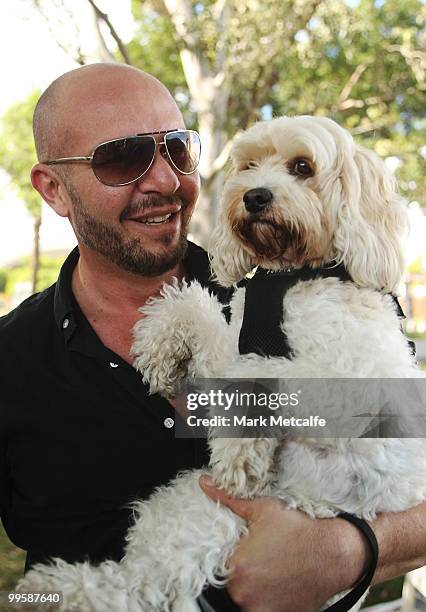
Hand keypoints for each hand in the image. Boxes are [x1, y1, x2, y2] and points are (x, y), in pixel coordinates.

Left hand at [199, 475, 368, 611]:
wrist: (333, 553)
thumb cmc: (298, 530)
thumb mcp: (261, 509)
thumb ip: (227, 499)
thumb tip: (204, 484)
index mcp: (236, 567)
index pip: (221, 562)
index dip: (235, 553)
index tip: (249, 548)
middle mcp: (244, 593)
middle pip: (232, 581)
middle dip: (244, 569)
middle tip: (264, 556)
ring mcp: (260, 609)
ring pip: (246, 597)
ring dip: (255, 585)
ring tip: (273, 569)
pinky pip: (262, 608)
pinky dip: (268, 598)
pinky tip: (281, 582)